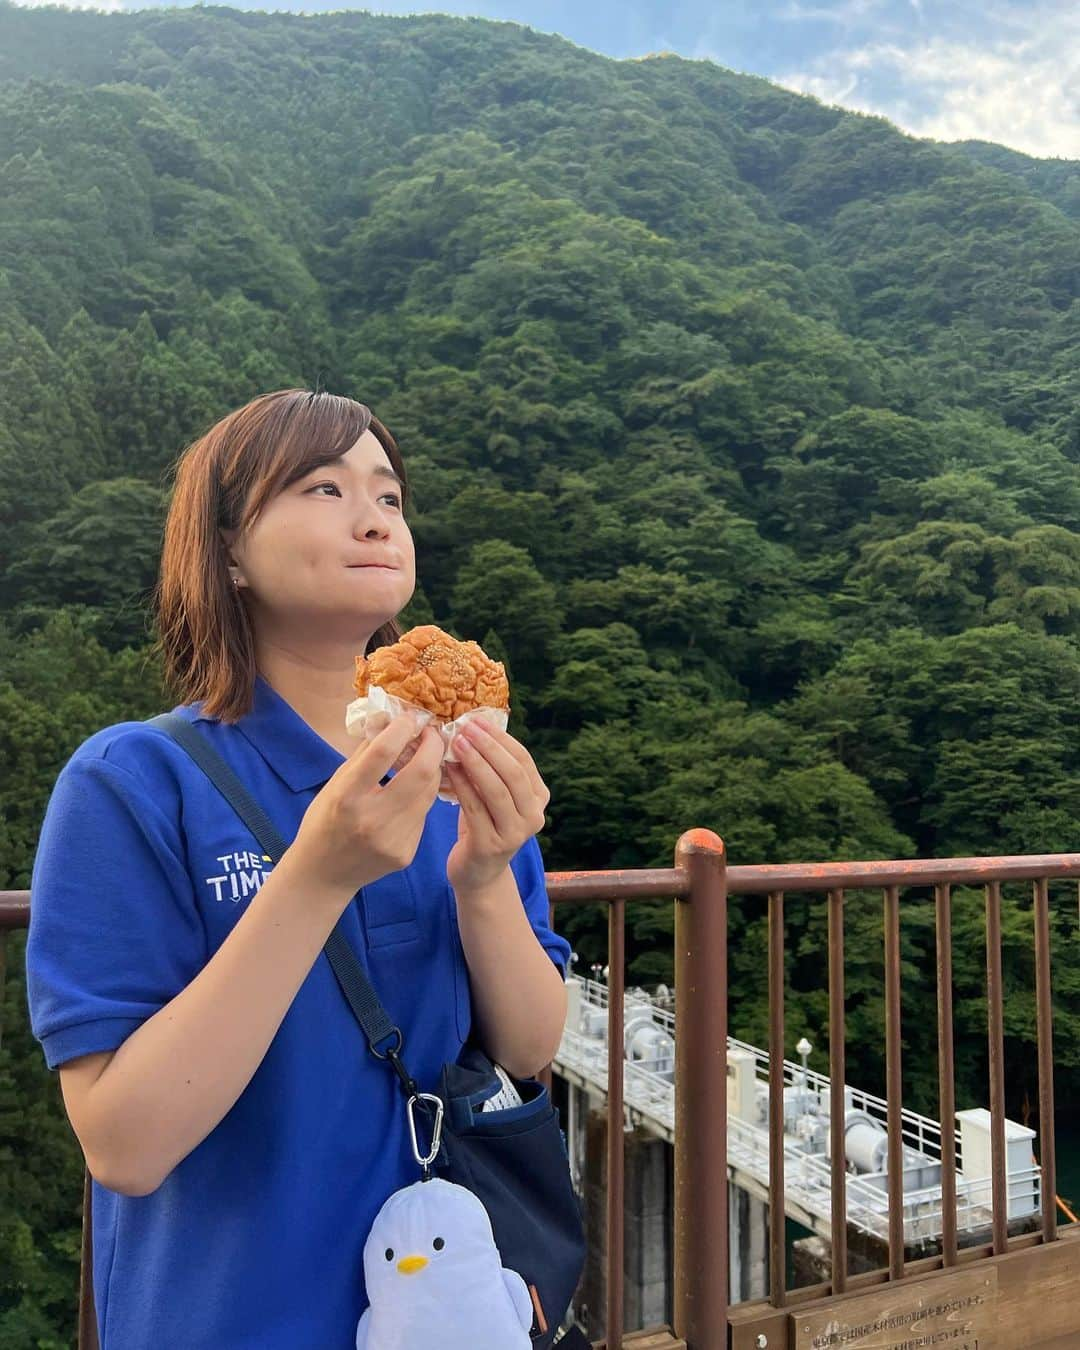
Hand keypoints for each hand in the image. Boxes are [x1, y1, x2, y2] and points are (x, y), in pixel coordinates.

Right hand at [288, 714, 443, 903]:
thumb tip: (387, 717)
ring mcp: (393, 839)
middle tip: (431, 733)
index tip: (410, 717)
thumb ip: (364, 751)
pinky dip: (420, 796)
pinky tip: (410, 792)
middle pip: (421, 773)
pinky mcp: (406, 853)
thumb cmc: (324, 822)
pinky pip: (422, 814)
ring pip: (429, 792)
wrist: (323, 875)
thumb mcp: (335, 783)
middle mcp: (372, 820)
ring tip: (425, 755)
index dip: (402, 728)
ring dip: (431, 769)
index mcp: (347, 797)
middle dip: (433, 745)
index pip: (383, 753)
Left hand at [445, 721, 549, 895]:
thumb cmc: (483, 823)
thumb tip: (474, 726)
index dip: (500, 738)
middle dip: (488, 747)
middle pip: (512, 773)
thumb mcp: (495, 794)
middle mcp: (534, 816)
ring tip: (455, 744)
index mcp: (538, 798)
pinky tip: (447, 769)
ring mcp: (515, 834)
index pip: (524, 760)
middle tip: (464, 728)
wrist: (478, 873)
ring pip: (496, 790)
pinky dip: (461, 785)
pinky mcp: (492, 846)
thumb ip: (493, 767)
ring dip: (474, 762)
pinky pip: (475, 808)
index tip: (477, 720)